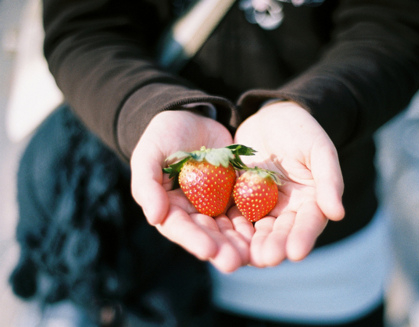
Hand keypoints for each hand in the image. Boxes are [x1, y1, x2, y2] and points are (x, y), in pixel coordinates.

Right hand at [130, 110, 251, 271]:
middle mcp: (194, 212)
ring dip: (240, 243)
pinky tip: (267, 232)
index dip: (193, 239)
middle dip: (221, 249)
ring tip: (253, 255)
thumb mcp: (149, 154)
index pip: (180, 228)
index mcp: (170, 207)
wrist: (194, 117)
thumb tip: (154, 218)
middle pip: (207, 234)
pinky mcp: (236, 194)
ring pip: (230, 228)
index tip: (208, 251)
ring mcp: (216, 204)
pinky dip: (256, 222)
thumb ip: (147, 184)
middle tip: (235, 261)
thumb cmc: (165, 135)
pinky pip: (247, 210)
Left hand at [231, 101, 344, 266]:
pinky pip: (234, 214)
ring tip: (243, 256)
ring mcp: (262, 205)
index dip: (302, 238)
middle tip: (265, 259)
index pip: (308, 223)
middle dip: (273, 246)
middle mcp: (287, 208)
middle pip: (280, 231)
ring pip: (256, 229)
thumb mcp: (319, 149)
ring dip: (250, 243)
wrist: (270, 115)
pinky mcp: (240, 198)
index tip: (295, 253)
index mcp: (311, 200)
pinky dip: (229, 226)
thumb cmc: (300, 129)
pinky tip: (222, 236)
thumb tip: (338, 214)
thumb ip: (329, 180)